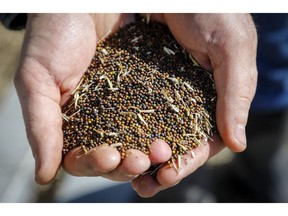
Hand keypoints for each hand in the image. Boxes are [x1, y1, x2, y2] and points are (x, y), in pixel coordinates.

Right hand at [15, 13, 171, 184]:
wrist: (83, 2)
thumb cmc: (52, 36)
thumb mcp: (37, 79)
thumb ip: (40, 126)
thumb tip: (43, 176)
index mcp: (72, 124)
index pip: (82, 159)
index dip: (95, 164)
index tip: (109, 157)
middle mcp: (100, 120)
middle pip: (116, 157)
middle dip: (128, 164)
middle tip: (140, 160)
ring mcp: (125, 107)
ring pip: (140, 142)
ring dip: (151, 154)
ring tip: (161, 151)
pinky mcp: (147, 91)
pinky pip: (159, 115)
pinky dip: (166, 129)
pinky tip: (176, 135)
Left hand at [131, 13, 257, 196]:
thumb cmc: (213, 12)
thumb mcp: (232, 49)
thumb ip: (236, 94)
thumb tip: (238, 144)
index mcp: (212, 100)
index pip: (203, 141)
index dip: (187, 162)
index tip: (168, 176)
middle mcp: (186, 101)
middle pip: (174, 143)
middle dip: (159, 166)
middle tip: (142, 185)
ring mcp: (161, 92)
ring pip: (151, 131)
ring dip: (139, 154)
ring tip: (124, 171)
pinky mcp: (138, 80)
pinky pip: (130, 109)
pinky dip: (122, 128)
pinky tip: (111, 143)